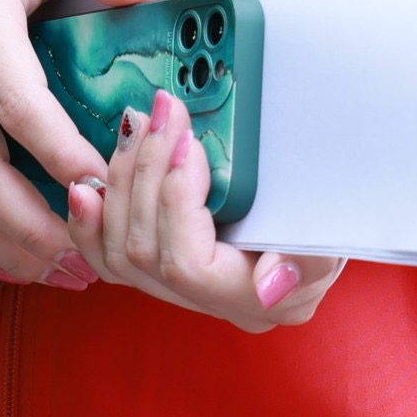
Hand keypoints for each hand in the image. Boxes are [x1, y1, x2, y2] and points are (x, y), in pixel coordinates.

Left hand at [62, 86, 346, 332]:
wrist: (316, 213)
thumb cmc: (325, 218)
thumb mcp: (331, 233)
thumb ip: (306, 261)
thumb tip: (271, 285)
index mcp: (249, 300)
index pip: (187, 265)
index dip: (176, 201)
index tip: (189, 142)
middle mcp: (207, 305)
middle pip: (145, 251)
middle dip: (147, 171)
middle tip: (158, 112)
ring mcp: (176, 291)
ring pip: (118, 253)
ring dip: (120, 181)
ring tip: (132, 126)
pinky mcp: (154, 266)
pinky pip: (106, 256)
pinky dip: (91, 220)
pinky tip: (85, 185)